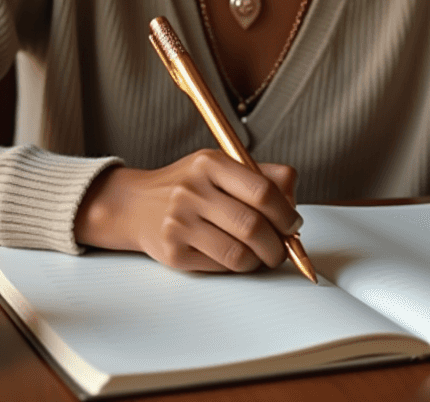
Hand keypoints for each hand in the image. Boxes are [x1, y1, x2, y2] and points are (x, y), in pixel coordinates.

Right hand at [74, 150, 300, 272]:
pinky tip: (234, 255)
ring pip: (239, 254)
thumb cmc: (187, 185)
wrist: (136, 204)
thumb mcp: (220, 166)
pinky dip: (237, 267)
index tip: (293, 224)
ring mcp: (180, 223)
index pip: (262, 190)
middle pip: (253, 226)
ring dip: (259, 260)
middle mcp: (193, 190)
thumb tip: (293, 196)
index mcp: (209, 163)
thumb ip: (261, 174)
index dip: (286, 212)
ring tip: (260, 254)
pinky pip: (221, 267)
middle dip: (278, 244)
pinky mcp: (174, 252)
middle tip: (282, 247)